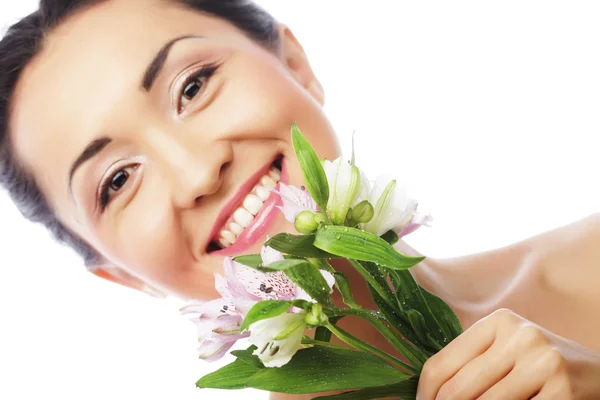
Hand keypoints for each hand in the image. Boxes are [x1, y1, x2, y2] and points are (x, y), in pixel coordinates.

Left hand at [416, 308, 599, 398]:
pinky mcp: (562, 390)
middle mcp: (519, 336)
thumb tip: (429, 393)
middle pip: (457, 390)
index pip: (440, 364)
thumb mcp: (505, 350)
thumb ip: (471, 363)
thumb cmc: (540, 364)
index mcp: (496, 322)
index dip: (424, 395)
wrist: (597, 373)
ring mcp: (543, 362)